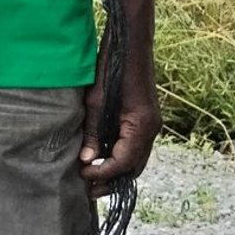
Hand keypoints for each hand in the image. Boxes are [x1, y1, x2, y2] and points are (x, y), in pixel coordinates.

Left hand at [80, 59, 160, 191]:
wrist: (131, 43)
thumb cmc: (112, 67)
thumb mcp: (96, 101)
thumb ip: (94, 133)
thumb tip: (87, 161)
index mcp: (142, 126)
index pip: (124, 163)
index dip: (102, 174)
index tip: (82, 176)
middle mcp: (152, 129)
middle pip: (134, 167)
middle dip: (111, 180)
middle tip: (87, 191)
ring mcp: (151, 124)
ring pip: (136, 159)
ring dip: (115, 171)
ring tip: (91, 179)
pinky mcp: (145, 119)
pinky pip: (135, 146)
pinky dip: (119, 156)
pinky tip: (101, 159)